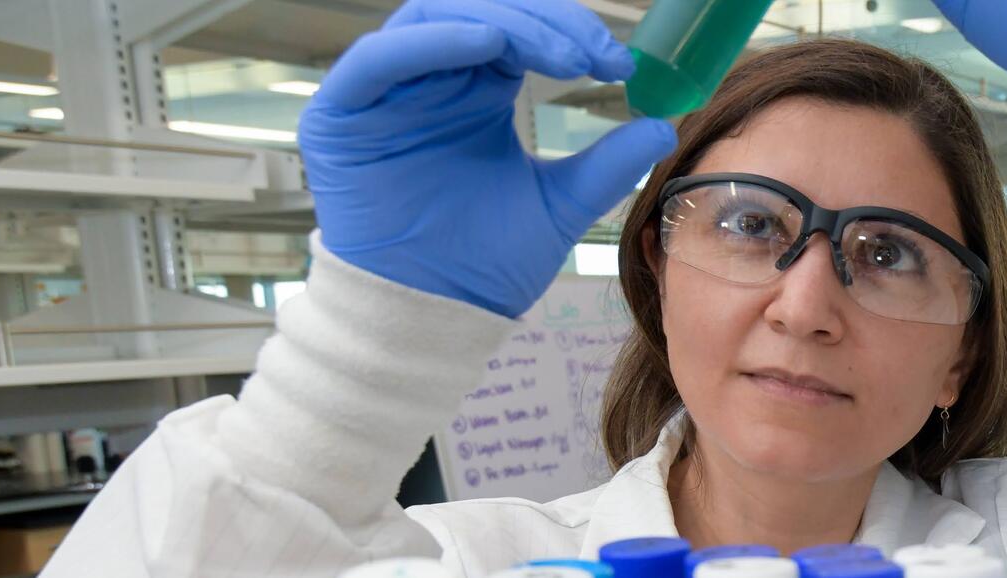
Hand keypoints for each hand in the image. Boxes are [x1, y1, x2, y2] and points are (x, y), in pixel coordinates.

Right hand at [299, 0, 676, 317]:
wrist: (433, 316)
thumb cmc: (483, 262)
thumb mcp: (559, 203)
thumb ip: (607, 163)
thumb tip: (663, 126)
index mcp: (477, 91)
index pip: (521, 31)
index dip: (571, 33)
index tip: (620, 62)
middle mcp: (430, 80)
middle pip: (484, 12)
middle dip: (547, 23)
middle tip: (596, 53)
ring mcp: (384, 92)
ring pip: (437, 18)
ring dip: (506, 24)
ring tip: (561, 54)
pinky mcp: (342, 112)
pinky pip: (379, 58)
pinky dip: (433, 41)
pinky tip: (487, 45)